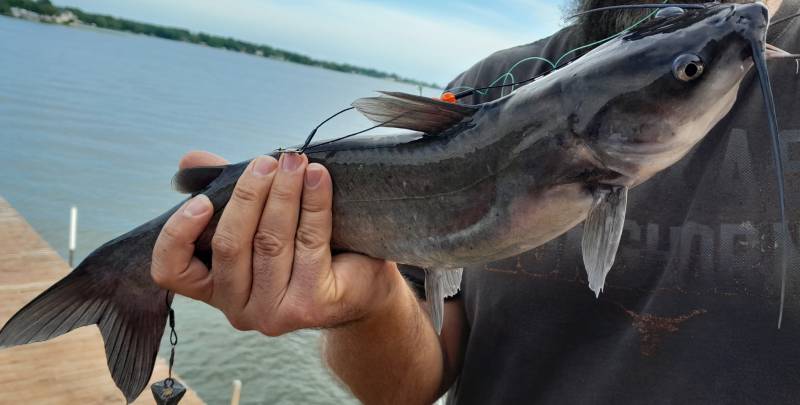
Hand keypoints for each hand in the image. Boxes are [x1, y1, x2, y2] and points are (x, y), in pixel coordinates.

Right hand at [151, 150, 403, 335]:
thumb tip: (190, 160)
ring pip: (270, 242)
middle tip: (268, 161)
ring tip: (295, 161)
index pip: (172, 270)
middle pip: (230, 245)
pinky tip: (318, 178)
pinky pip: (309, 244)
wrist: (362, 284)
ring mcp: (274, 313)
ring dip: (284, 193)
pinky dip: (314, 204)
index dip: (179, 233)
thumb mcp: (259, 218)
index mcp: (214, 287)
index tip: (201, 199)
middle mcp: (238, 308)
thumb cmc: (303, 248)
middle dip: (248, 195)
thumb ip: (223, 191)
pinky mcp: (311, 306)